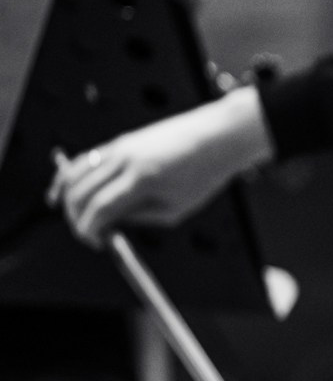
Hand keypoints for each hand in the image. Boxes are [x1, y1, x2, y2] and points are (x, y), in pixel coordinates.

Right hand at [47, 87, 273, 245]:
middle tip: (87, 234)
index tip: (95, 243)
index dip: (89, 230)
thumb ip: (139, 217)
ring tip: (73, 217)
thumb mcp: (176, 208)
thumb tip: (109, 224)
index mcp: (142, 179)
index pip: (99, 208)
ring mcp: (119, 147)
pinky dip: (70, 176)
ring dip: (67, 198)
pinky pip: (85, 159)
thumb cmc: (204, 173)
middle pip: (81, 192)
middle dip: (76, 217)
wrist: (218, 136)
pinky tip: (66, 191)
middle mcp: (125, 160)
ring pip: (75, 173)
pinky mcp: (120, 140)